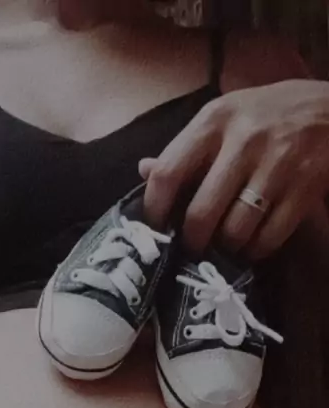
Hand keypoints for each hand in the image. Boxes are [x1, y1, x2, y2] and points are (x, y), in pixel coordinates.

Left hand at [139, 79, 328, 258]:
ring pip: (235, 231)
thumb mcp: (225, 117)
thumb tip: (143, 171)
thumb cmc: (268, 115)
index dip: (154, 210)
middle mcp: (244, 140)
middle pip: (201, 214)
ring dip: (227, 247)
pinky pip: (269, 238)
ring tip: (227, 243)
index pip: (168, 173)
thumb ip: (188, 147)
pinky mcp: (305, 187)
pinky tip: (254, 243)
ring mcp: (277, 165)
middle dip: (193, 241)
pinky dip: (257, 250)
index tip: (154, 228)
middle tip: (194, 247)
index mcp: (214, 120)